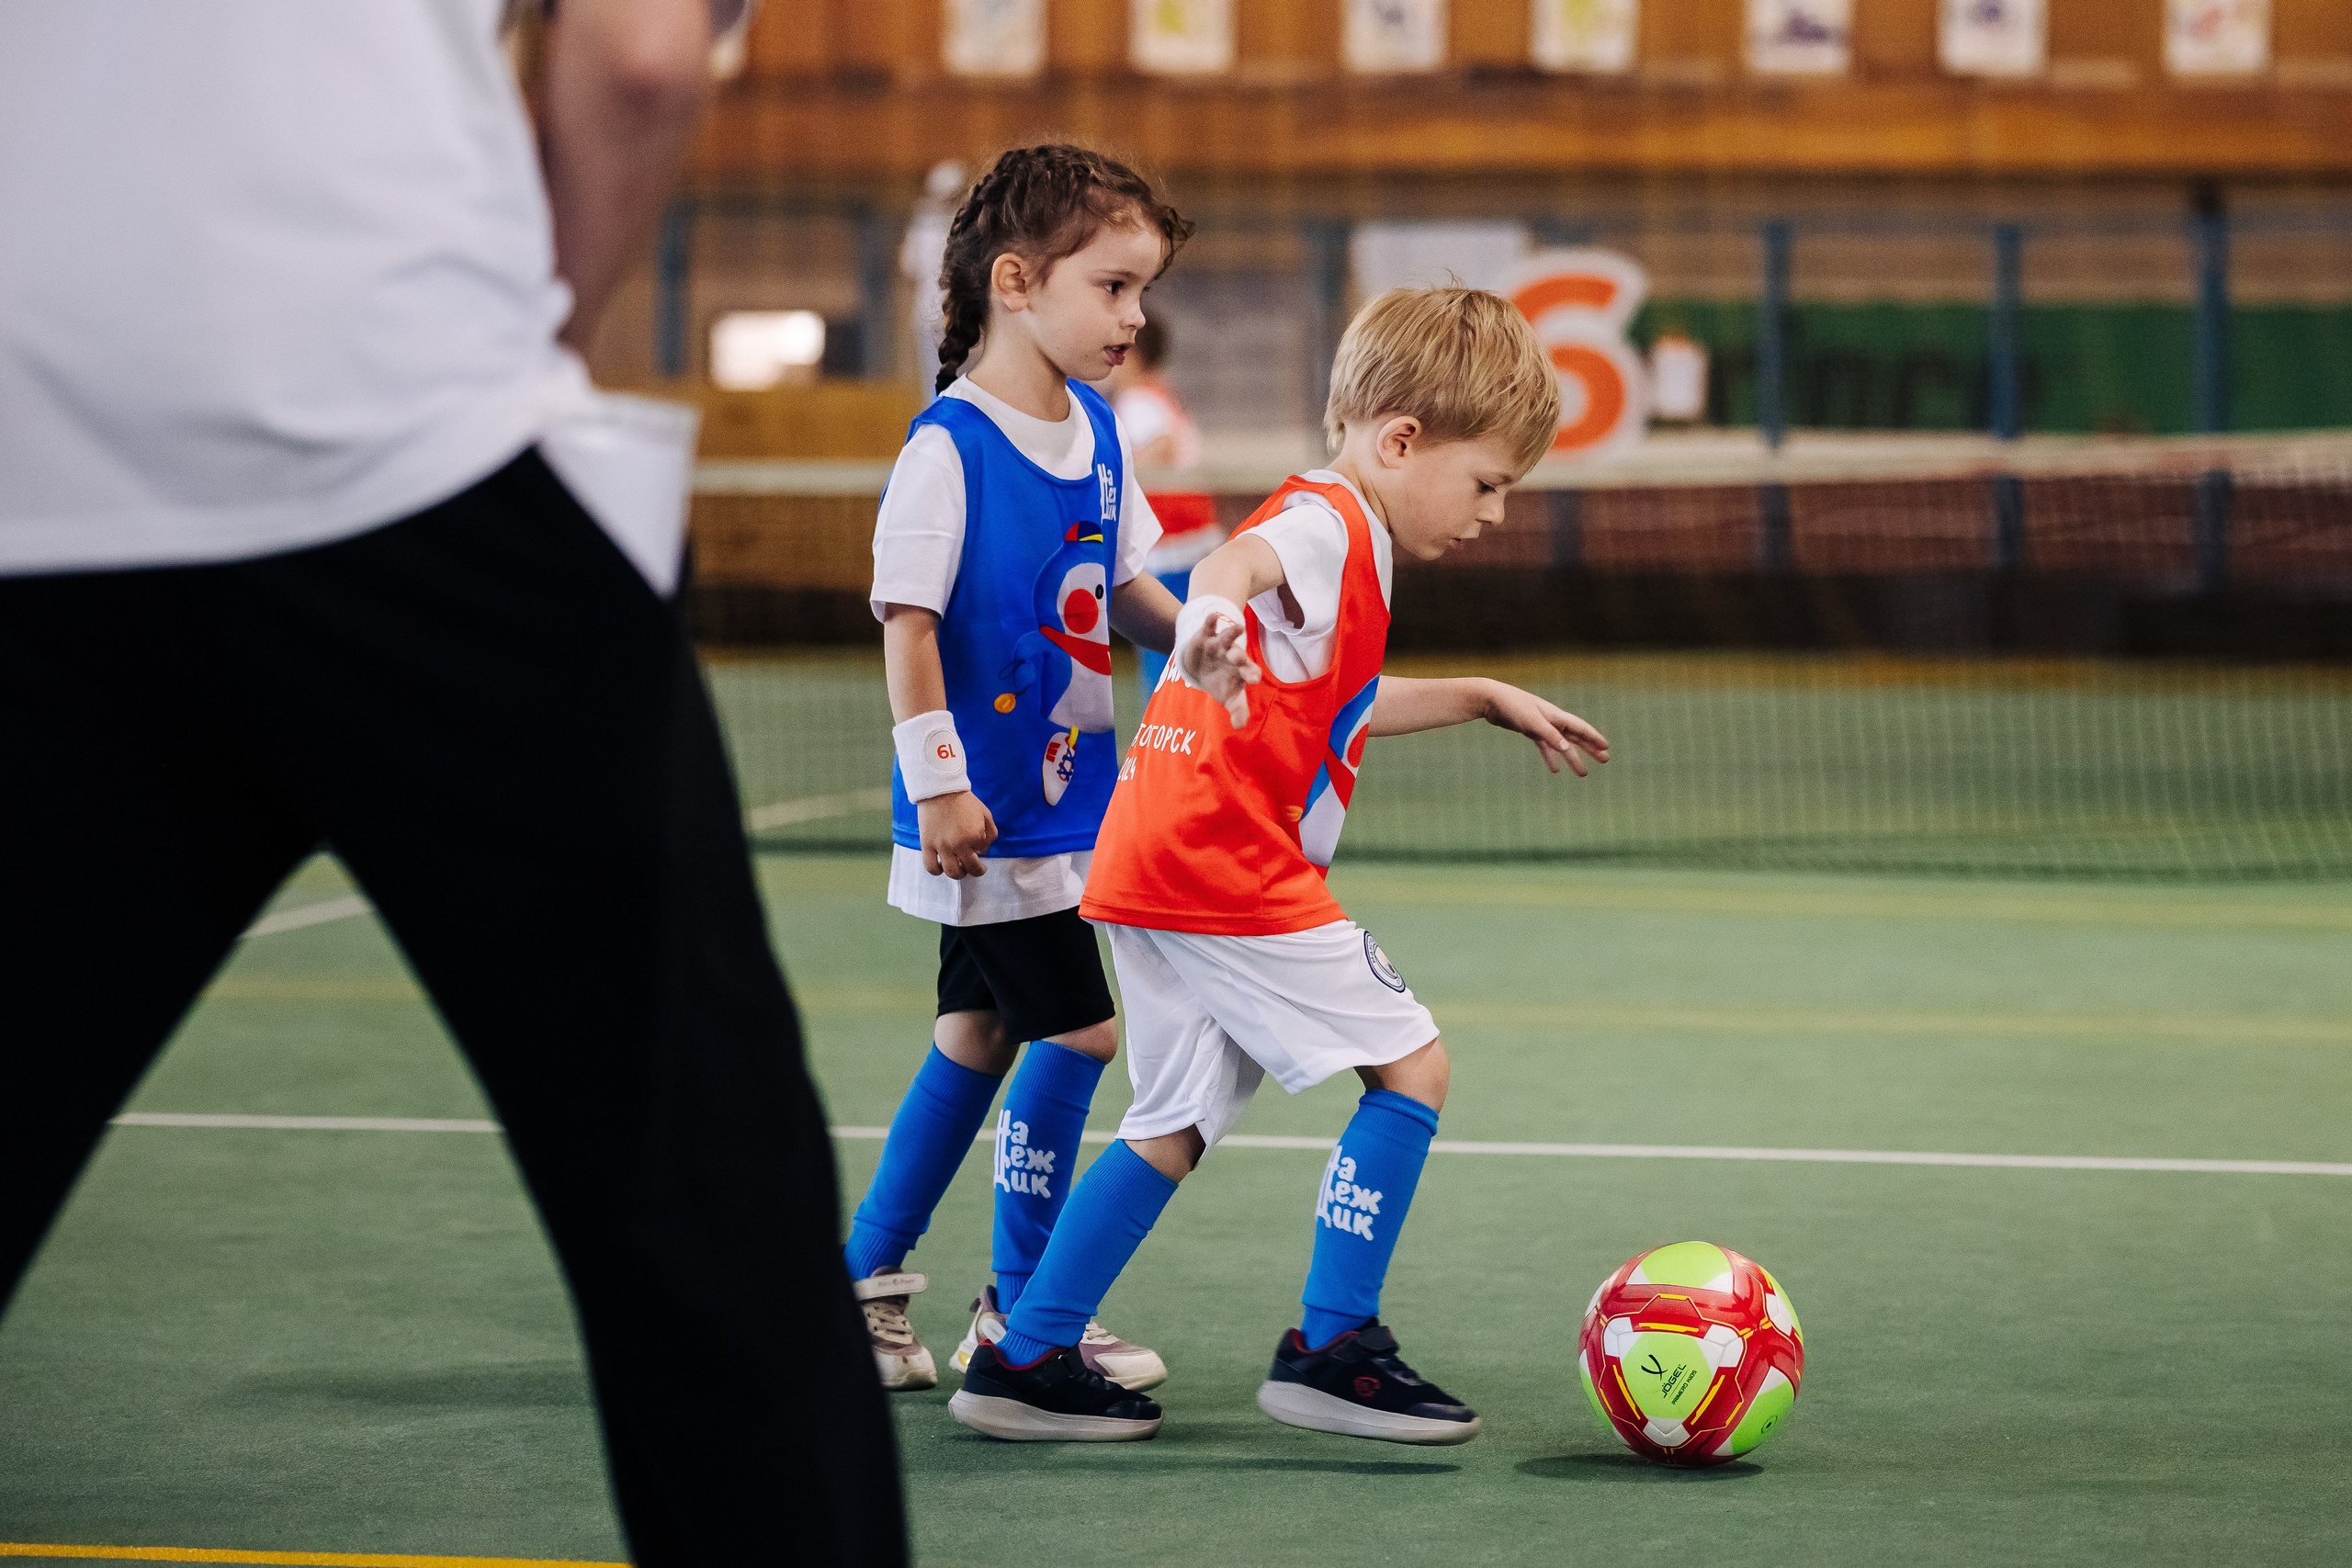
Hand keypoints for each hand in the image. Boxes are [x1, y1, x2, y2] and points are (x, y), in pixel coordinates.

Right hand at [918, 790, 997, 877]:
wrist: (940, 788)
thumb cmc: (964, 801)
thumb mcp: (985, 814)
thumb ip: (991, 834)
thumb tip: (982, 852)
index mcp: (974, 836)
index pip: (981, 853)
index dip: (980, 850)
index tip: (977, 846)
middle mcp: (958, 844)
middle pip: (969, 870)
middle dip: (975, 870)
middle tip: (973, 865)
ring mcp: (941, 845)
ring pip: (951, 872)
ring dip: (958, 873)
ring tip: (959, 867)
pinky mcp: (927, 844)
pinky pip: (930, 867)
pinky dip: (937, 871)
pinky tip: (941, 866)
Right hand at [1178, 612, 1260, 728]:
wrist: (1202, 666)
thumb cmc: (1222, 682)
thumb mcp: (1229, 697)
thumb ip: (1237, 710)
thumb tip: (1240, 726)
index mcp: (1242, 671)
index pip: (1250, 673)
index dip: (1251, 675)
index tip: (1253, 680)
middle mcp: (1233, 656)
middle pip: (1239, 656)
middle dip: (1239, 657)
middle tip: (1240, 660)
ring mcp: (1220, 645)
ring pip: (1227, 638)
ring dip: (1231, 634)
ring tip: (1239, 627)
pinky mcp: (1206, 637)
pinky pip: (1209, 627)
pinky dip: (1211, 621)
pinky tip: (1213, 615)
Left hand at [1482, 683, 1608, 776]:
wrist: (1491, 700)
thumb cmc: (1513, 707)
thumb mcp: (1532, 722)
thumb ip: (1550, 735)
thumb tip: (1567, 749)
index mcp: (1556, 716)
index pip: (1580, 728)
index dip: (1594, 738)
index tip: (1606, 747)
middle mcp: (1552, 720)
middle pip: (1576, 737)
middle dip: (1590, 749)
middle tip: (1605, 760)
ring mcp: (1541, 726)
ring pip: (1562, 745)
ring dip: (1572, 758)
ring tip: (1583, 773)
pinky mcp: (1530, 731)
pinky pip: (1545, 747)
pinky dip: (1551, 758)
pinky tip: (1555, 770)